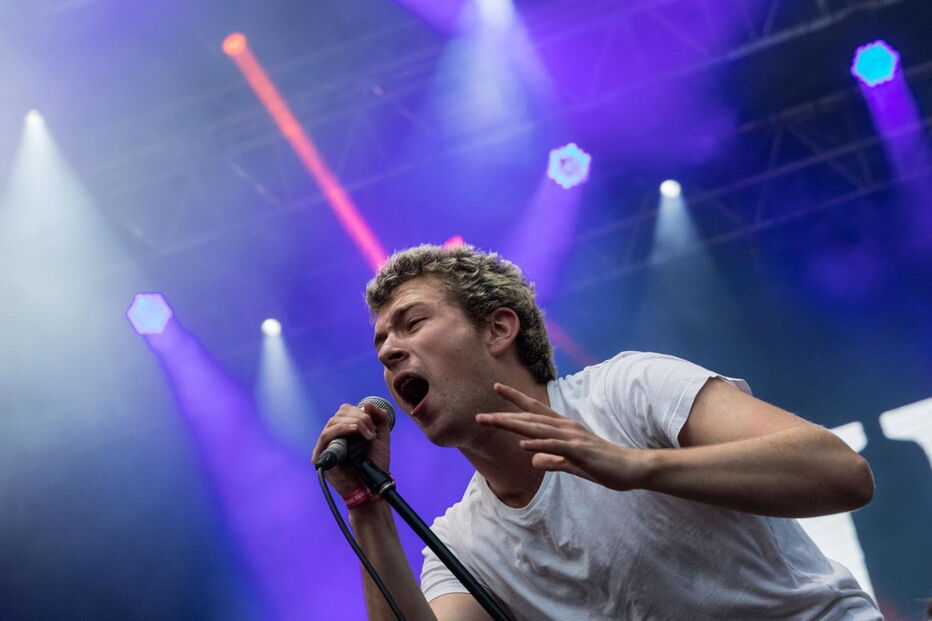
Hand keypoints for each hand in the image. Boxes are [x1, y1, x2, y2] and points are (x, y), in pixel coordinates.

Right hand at [312, 401, 392, 496]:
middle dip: (359, 418)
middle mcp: (333, 437)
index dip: (360, 412)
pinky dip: (341, 429)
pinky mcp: (320, 456)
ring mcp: (325, 446)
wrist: (373, 486)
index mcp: (344, 431)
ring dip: (354, 424)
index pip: (345, 411)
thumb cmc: (375, 464)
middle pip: (339, 414)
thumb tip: (367, 403)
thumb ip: (379, 418)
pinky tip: (354, 431)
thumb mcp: (381, 436)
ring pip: (333, 422)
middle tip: (371, 433)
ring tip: (367, 435)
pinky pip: (326, 436)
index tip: (373, 425)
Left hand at [475, 383, 648, 490]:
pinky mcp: (580, 451)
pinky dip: (538, 445)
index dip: (515, 400)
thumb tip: (533, 459)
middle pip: (530, 419)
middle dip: (504, 417)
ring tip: (492, 423)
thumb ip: (553, 460)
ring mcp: (573, 438)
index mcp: (564, 429)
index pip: (535, 411)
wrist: (631, 469)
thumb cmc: (604, 466)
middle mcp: (566, 428)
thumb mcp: (572, 465)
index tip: (497, 388)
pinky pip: (556, 446)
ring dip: (513, 425)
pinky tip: (523, 445)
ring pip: (538, 429)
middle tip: (480, 416)